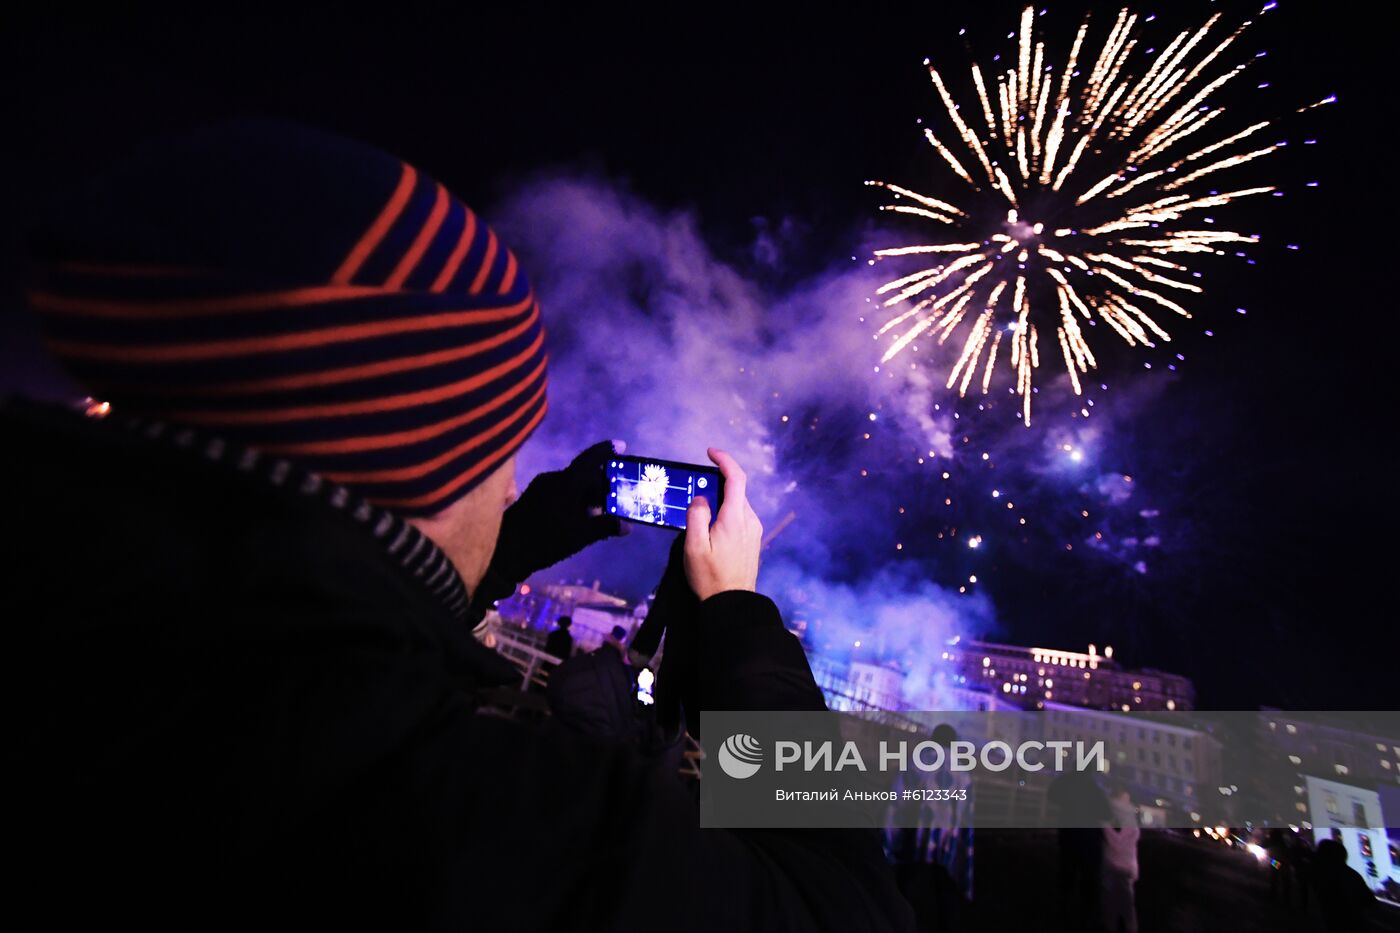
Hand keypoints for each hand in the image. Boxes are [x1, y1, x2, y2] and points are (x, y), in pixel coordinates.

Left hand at [490, 440, 627, 580]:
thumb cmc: (546, 540)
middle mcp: (553, 478)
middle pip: (583, 474)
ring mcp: (540, 487)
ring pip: (571, 484)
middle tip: (614, 497)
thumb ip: (605, 527)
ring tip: (598, 512)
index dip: (607, 451)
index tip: (621, 445)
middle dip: (600, 484)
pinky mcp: (532, 497)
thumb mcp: (581, 536)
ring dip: (586, 494)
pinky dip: (572, 499)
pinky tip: (577, 517)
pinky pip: (559, 491)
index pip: (591, 459)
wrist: (505, 552)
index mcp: (567, 482)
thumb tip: (627, 526)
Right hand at [683, 448, 762, 600]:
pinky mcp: (753, 540)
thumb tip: (702, 498)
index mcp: (735, 518)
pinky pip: (740, 516)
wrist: (732, 604)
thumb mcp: (694, 546)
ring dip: (721, 499)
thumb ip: (696, 516)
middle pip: (736, 490)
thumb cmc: (710, 576)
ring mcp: (754, 530)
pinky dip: (726, 512)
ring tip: (700, 513)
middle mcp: (750, 520)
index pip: (736, 478)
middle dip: (717, 483)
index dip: (724, 460)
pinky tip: (712, 527)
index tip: (710, 452)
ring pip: (738, 504)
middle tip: (695, 489)